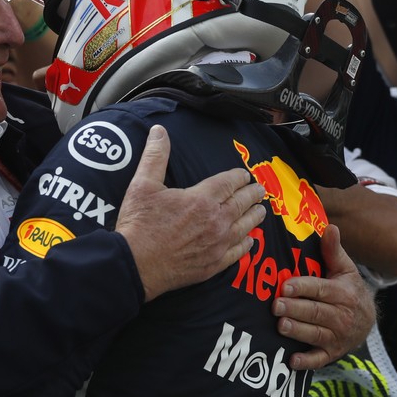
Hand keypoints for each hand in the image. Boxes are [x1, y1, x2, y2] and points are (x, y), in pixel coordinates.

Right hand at [115, 125, 266, 301]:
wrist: (135, 264)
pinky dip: (247, 244)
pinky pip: (238, 252)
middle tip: (260, 190)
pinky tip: (250, 240)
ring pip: (245, 227)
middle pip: (242, 203)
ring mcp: (217, 245)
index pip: (228, 183)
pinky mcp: (213, 264)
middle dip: (252, 195)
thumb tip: (159, 131)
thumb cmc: (138, 224)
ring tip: (261, 211)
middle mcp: (216, 221)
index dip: (238, 177)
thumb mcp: (142, 184)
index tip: (244, 175)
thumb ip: (155, 156)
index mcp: (201, 199)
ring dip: (254, 216)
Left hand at [273, 224, 375, 369]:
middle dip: (296, 309)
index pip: (320, 289)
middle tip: (276, 305)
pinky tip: (291, 361)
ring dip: (299, 331)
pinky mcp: (332, 352)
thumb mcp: (344, 269)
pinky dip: (307, 362)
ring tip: (281, 326)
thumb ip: (333, 250)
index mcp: (343, 293)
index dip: (303, 287)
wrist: (367, 320)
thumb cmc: (347, 289)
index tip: (285, 285)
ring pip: (316, 334)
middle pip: (316, 312)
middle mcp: (341, 316)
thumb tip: (329, 226)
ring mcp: (337, 336)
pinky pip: (320, 359)